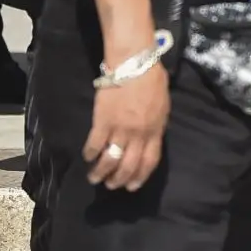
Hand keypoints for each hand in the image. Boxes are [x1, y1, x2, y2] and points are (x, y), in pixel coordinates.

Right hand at [84, 59, 169, 190]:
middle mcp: (138, 135)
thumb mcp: (163, 106)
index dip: (140, 177)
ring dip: (101, 173)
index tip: (132, 186)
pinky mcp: (102, 122)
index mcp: (155, 131)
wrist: (134, 63)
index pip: (149, 162)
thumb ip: (157, 126)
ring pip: (110, 160)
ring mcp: (120, 129)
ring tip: (95, 178)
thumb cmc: (151, 80)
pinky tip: (88, 158)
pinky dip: (90, 154)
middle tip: (111, 185)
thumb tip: (152, 140)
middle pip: (128, 166)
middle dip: (119, 180)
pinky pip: (95, 144)